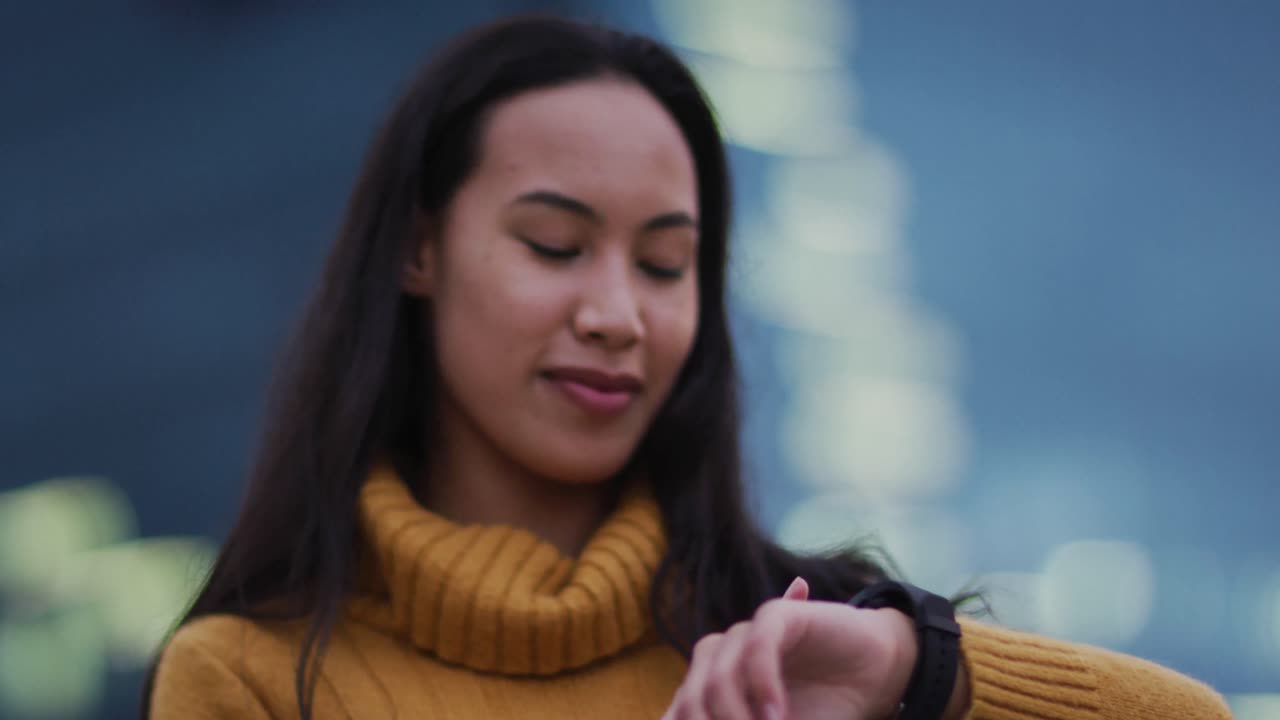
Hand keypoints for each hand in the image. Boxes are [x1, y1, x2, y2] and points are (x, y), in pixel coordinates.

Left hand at [661, 577, 919, 719]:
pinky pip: (757, 646)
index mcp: (710, 687)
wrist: (874, 675)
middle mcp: (720, 659)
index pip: (677, 714)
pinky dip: (762, 684)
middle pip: (691, 701)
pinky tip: (776, 714)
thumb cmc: (820, 713)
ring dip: (734, 717)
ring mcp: (745, 636)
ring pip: (717, 678)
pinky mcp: (779, 615)